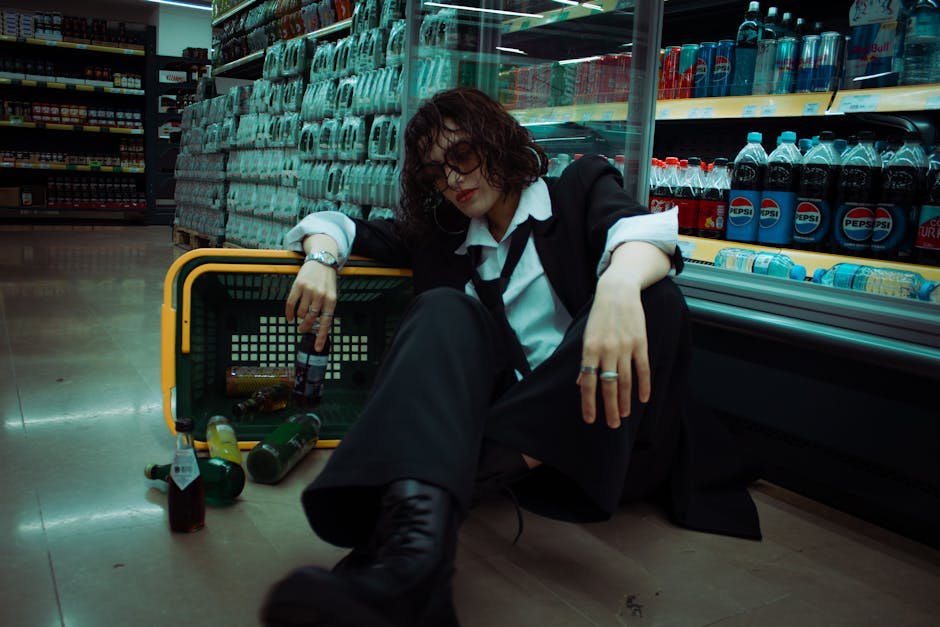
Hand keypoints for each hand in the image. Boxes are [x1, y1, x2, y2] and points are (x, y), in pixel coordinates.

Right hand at [285, 258, 336, 351]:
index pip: (326, 323)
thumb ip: (326, 309)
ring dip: (299, 318)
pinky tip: (290, 318)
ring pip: (300, 313)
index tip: (317, 348)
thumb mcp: (332, 294)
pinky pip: (290, 304)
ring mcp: (308, 290)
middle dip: (306, 327)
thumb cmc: (327, 281)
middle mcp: (320, 296)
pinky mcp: (298, 286)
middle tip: (303, 330)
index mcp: (331, 300)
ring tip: (301, 316)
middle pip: (310, 319)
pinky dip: (289, 313)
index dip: (321, 337)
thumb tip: (318, 328)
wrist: (321, 261)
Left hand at [576, 273, 649, 428]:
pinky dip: (644, 385)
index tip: (590, 420)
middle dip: (609, 408)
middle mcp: (606, 350)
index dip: (589, 403)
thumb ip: (585, 361)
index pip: (588, 382)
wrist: (617, 292)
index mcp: (589, 349)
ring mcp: (624, 346)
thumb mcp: (586, 336)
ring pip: (626, 380)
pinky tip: (643, 398)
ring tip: (624, 415)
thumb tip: (581, 383)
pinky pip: (642, 368)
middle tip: (612, 425)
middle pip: (608, 385)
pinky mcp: (640, 342)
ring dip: (625, 400)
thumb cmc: (599, 317)